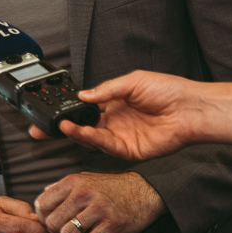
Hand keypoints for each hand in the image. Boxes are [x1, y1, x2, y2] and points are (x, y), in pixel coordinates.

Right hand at [28, 70, 200, 160]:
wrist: (191, 108)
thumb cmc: (168, 91)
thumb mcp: (132, 81)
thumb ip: (106, 90)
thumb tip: (83, 95)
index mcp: (115, 103)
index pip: (85, 109)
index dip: (67, 111)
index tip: (50, 111)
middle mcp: (115, 121)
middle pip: (82, 127)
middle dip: (60, 129)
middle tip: (40, 129)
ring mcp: (121, 137)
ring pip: (91, 138)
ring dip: (74, 132)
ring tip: (61, 126)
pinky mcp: (129, 150)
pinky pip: (106, 146)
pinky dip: (91, 139)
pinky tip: (80, 131)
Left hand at [34, 172, 164, 232]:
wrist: (145, 191)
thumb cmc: (112, 187)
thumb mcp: (85, 178)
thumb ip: (63, 188)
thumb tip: (42, 198)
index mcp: (73, 181)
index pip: (42, 203)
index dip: (42, 218)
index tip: (50, 223)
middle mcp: (84, 193)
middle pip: (52, 222)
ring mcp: (99, 209)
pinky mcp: (113, 224)